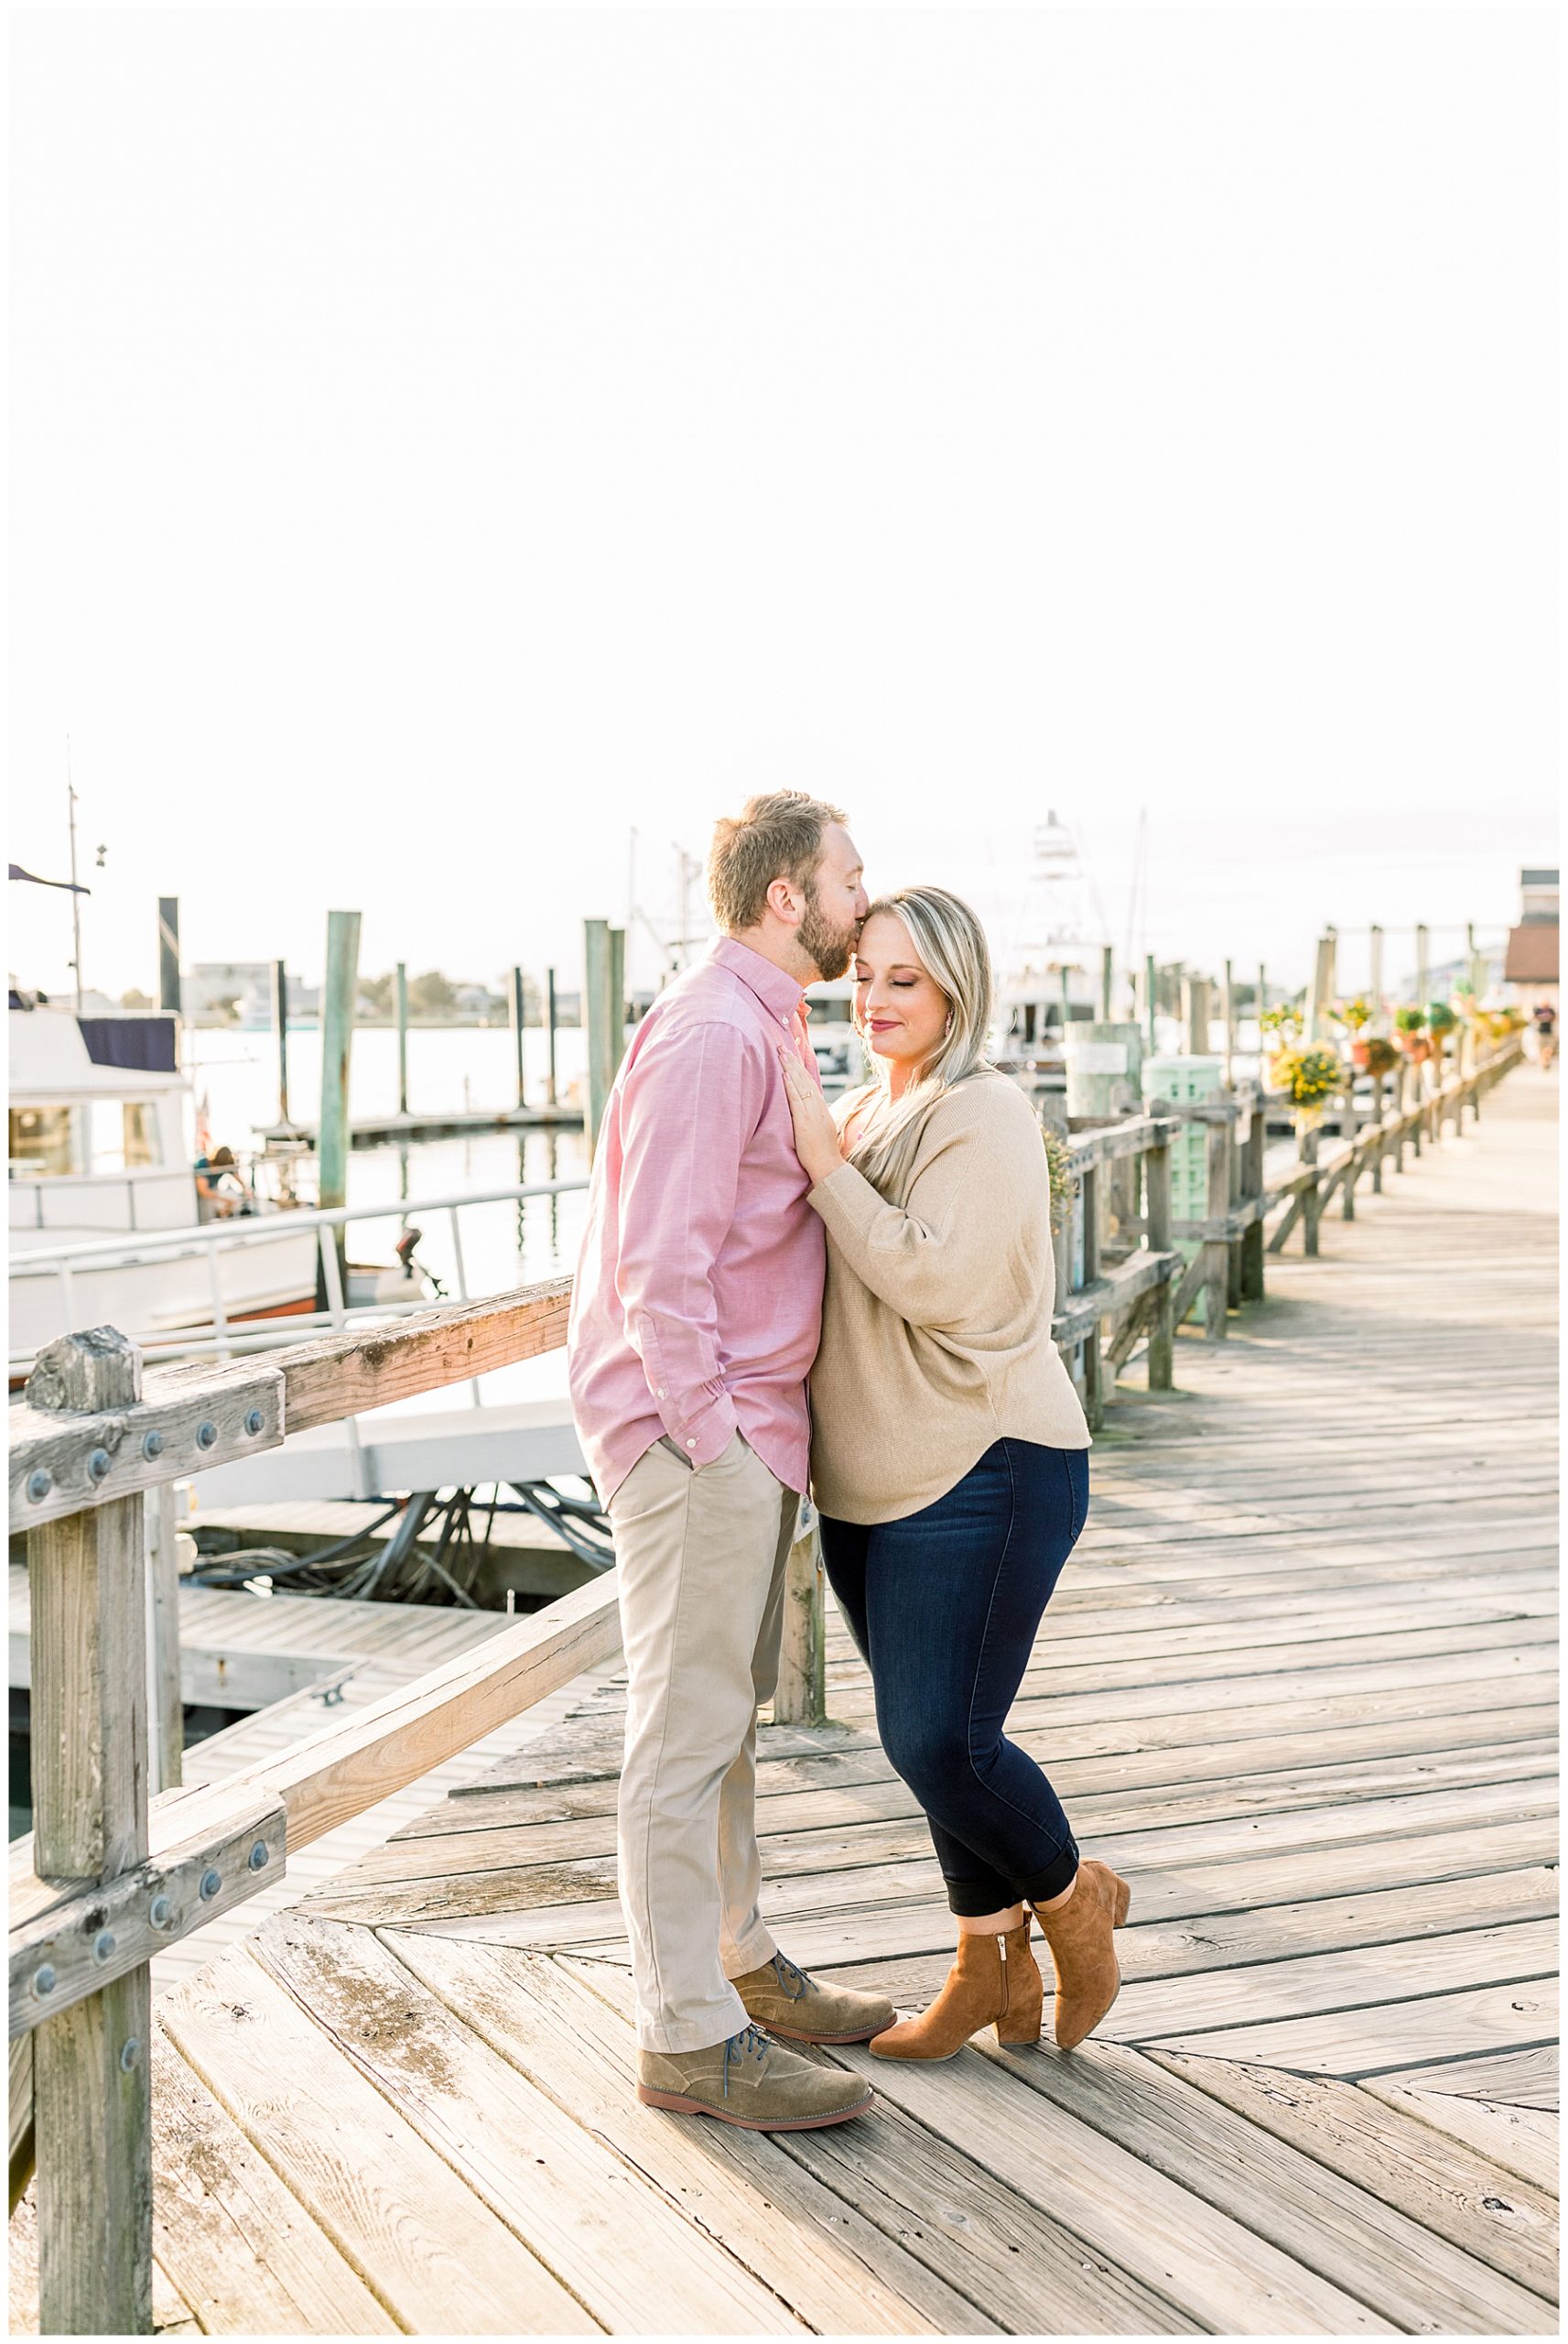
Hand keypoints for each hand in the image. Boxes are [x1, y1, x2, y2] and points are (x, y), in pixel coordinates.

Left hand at [777, 1045, 845, 1185]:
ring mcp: (812, 1113)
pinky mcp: (805, 1121)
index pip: (810, 1081)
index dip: (801, 1066)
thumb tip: (801, 1111)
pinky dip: (791, 1086)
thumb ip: (811, 1118)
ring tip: (781, 1052)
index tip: (793, 1052)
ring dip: (790, 1067)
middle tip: (782, 1045)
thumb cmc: (822, 1153)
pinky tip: (785, 1075)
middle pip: (805, 1078)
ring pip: (801, 1085)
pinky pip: (797, 1100)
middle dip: (793, 1061)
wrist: (829, 1166)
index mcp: (821, 1108)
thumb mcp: (819, 1129)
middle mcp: (818, 1107)